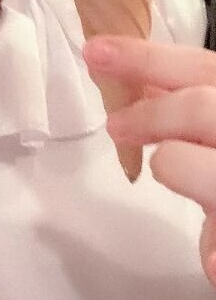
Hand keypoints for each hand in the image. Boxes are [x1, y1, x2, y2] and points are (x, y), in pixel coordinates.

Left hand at [83, 36, 215, 287]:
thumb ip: (199, 102)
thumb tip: (142, 82)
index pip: (205, 66)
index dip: (146, 57)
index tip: (95, 51)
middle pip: (200, 107)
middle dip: (150, 112)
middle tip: (116, 124)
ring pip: (186, 164)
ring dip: (174, 168)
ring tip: (175, 175)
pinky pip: (215, 247)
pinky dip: (211, 249)